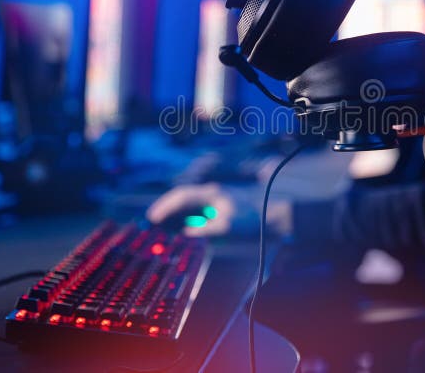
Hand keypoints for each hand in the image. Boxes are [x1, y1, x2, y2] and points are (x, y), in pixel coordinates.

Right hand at [145, 182, 292, 236]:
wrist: (272, 213)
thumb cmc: (252, 218)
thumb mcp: (229, 226)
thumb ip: (207, 229)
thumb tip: (188, 232)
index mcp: (211, 193)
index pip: (181, 196)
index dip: (165, 205)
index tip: (153, 217)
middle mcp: (211, 192)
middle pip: (182, 195)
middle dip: (166, 205)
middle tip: (152, 218)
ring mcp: (215, 197)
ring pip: (189, 200)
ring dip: (176, 209)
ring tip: (162, 219)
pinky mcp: (219, 204)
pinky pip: (197, 207)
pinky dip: (187, 214)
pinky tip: (185, 224)